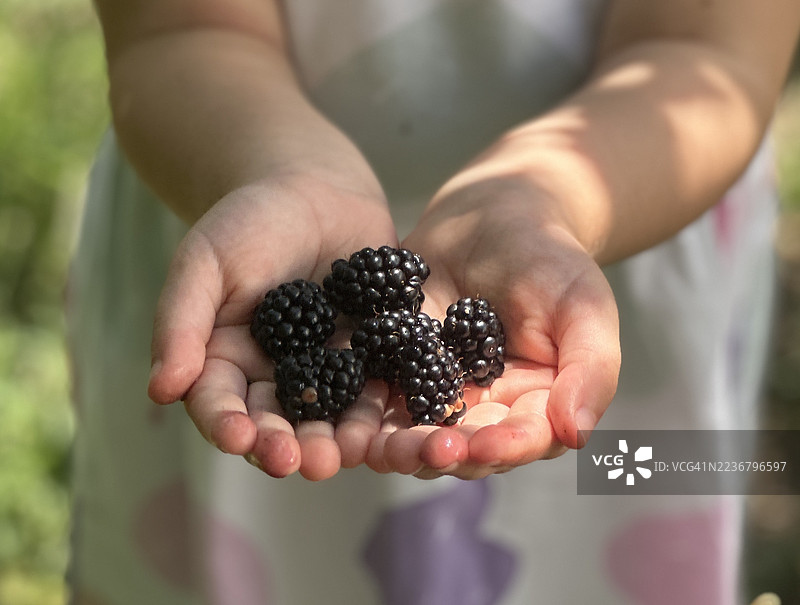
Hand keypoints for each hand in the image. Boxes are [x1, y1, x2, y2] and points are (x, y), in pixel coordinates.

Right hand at [147, 174, 395, 479]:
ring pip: (330, 416)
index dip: (227, 424)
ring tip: (347, 454)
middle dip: (289, 446)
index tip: (239, 439)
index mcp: (226, 361)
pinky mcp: (371, 357)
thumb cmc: (249, 221)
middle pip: (278, 423)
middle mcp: (275, 376)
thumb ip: (182, 322)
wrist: (317, 190)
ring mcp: (326, 370)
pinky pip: (378, 387)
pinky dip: (384, 409)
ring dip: (338, 440)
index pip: (220, 404)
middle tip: (305, 464)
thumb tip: (160, 390)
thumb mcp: (205, 262)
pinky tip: (393, 425)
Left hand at [366, 176, 620, 478]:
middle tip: (431, 450)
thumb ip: (591, 368)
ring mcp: (434, 392)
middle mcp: (484, 409)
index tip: (485, 445)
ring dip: (399, 448)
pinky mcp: (393, 368)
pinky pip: (375, 399)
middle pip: (465, 448)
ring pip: (415, 434)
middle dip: (447, 454)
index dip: (506, 447)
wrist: (491, 215)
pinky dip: (361, 417)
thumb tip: (579, 434)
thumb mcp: (583, 305)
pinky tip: (346, 426)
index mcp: (536, 404)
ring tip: (384, 448)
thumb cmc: (549, 256)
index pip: (524, 439)